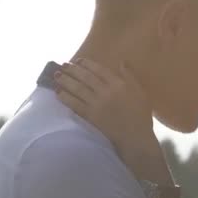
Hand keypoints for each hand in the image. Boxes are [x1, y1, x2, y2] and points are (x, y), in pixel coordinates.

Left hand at [55, 59, 167, 180]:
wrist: (135, 136)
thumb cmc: (140, 115)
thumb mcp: (141, 92)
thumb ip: (130, 77)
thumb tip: (121, 62)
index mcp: (118, 84)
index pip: (99, 70)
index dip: (87, 64)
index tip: (79, 60)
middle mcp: (105, 91)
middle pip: (85, 77)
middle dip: (73, 70)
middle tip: (63, 65)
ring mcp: (96, 103)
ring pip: (77, 89)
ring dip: (66, 81)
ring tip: (56, 75)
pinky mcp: (90, 115)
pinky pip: (74, 104)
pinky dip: (65, 97)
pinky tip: (58, 92)